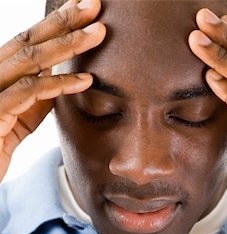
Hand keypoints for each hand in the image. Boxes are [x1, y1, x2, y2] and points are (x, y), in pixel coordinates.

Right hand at [0, 0, 105, 182]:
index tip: (84, 11)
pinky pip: (30, 91)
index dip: (56, 24)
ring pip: (30, 59)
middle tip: (93, 5)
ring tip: (97, 34)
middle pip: (29, 40)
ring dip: (67, 45)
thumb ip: (36, 100)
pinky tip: (85, 81)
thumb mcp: (21, 120)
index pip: (28, 41)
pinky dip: (59, 84)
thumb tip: (58, 82)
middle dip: (63, 21)